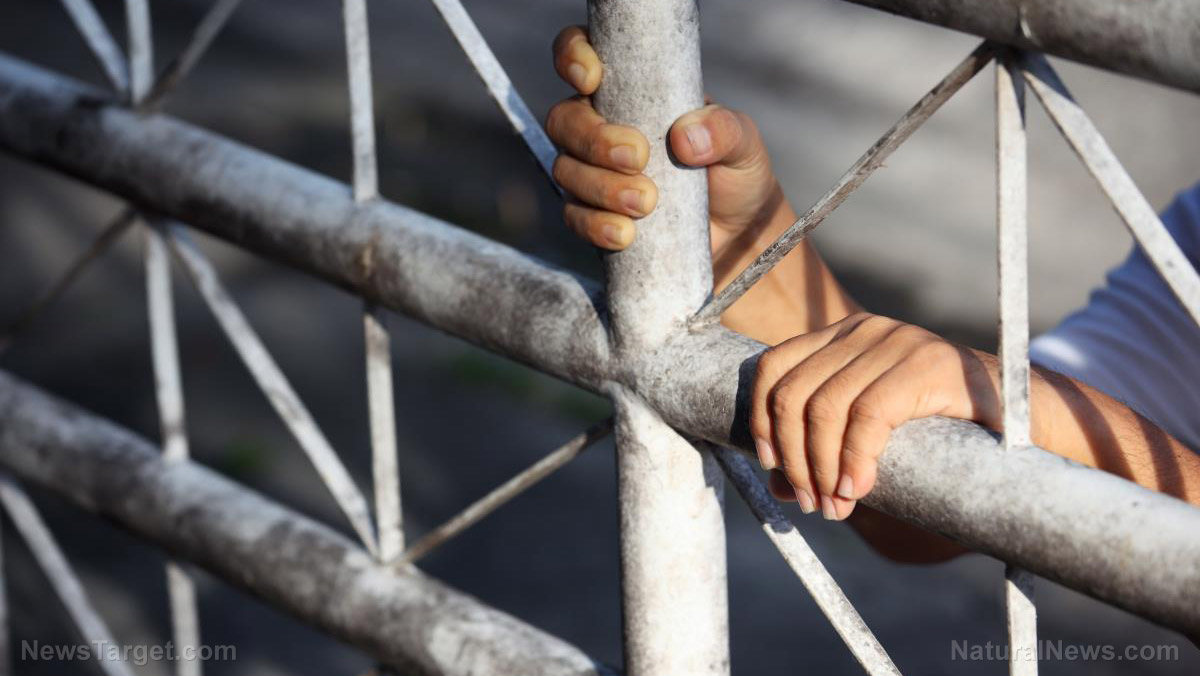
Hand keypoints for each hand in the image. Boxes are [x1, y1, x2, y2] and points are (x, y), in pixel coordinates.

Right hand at [546, 26, 785, 255]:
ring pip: (567, 170)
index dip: (572, 56)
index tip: (592, 79)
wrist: (738, 232)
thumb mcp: (742, 143)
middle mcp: (602, 126)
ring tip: (647, 203)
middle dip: (595, 140)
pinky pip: (575, 216)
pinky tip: (626, 233)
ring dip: (602, 188)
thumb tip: (685, 136)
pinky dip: (597, 225)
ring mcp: (593, 172)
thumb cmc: (735, 172)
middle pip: (565, 120)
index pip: (580, 53)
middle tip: (639, 158)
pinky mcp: (594, 215)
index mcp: (630, 89)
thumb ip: (723, 130)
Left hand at [750, 312, 1003, 520]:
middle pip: (792, 392)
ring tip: (835, 507)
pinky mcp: (924, 364)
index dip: (761, 419)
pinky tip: (858, 490)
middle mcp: (864, 330)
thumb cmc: (946, 431)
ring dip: (821, 468)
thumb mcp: (875, 438)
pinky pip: (867, 415)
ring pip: (823, 407)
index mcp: (843, 337)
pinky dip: (854, 459)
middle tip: (810, 503)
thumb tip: (776, 486)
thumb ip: (826, 453)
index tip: (772, 467)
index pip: (773, 367)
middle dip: (793, 457)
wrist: (1029, 418)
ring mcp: (895, 341)